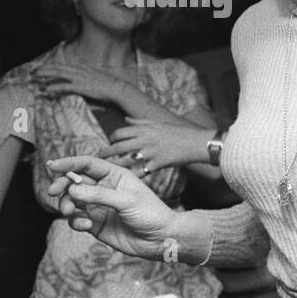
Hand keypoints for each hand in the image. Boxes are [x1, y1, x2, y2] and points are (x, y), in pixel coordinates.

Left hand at [31, 63, 132, 105]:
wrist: (118, 89)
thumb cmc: (110, 86)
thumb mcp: (97, 77)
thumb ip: (88, 76)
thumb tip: (82, 78)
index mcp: (83, 68)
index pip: (64, 65)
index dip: (52, 66)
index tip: (43, 68)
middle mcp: (80, 71)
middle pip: (58, 67)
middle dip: (45, 68)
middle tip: (34, 71)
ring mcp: (80, 78)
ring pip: (58, 74)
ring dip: (45, 75)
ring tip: (35, 76)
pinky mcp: (81, 87)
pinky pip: (64, 86)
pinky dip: (54, 87)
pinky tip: (46, 89)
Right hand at [45, 155, 182, 259]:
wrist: (160, 239)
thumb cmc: (151, 214)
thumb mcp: (127, 200)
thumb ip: (100, 195)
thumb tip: (72, 190)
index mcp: (114, 176)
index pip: (87, 164)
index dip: (68, 163)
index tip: (51, 166)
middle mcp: (104, 189)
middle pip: (74, 182)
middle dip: (62, 185)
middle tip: (53, 192)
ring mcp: (98, 207)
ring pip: (71, 201)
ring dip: (66, 205)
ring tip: (71, 211)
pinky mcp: (95, 224)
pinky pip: (76, 220)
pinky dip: (75, 221)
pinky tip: (85, 225)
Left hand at [100, 119, 214, 174]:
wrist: (196, 143)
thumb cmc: (178, 133)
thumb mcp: (158, 123)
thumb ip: (140, 121)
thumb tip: (125, 118)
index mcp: (144, 129)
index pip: (119, 133)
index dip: (111, 139)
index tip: (109, 144)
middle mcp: (144, 139)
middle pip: (117, 147)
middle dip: (106, 153)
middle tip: (100, 158)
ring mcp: (150, 152)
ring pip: (125, 160)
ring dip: (115, 165)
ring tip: (109, 169)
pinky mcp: (157, 164)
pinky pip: (141, 171)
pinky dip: (133, 175)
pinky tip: (127, 179)